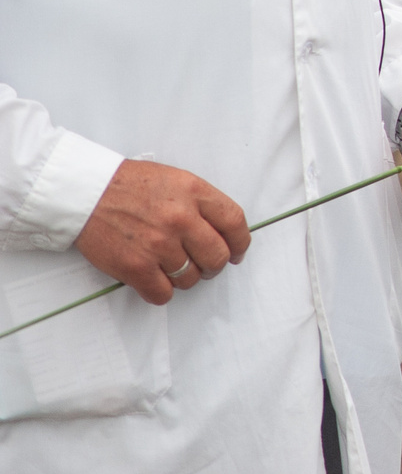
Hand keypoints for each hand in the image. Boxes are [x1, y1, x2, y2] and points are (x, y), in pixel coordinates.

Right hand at [74, 161, 249, 305]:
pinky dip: (162, 291)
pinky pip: (163, 293)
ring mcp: (158, 244)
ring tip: (173, 266)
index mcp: (194, 192)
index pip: (235, 223)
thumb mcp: (177, 180)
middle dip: (215, 265)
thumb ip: (202, 203)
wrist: (87, 192)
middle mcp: (181, 219)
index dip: (241, 243)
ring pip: (191, 278)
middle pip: (218, 256)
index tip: (237, 252)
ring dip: (186, 277)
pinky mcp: (135, 267)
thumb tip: (224, 232)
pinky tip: (156, 279)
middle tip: (206, 265)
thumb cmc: (131, 185)